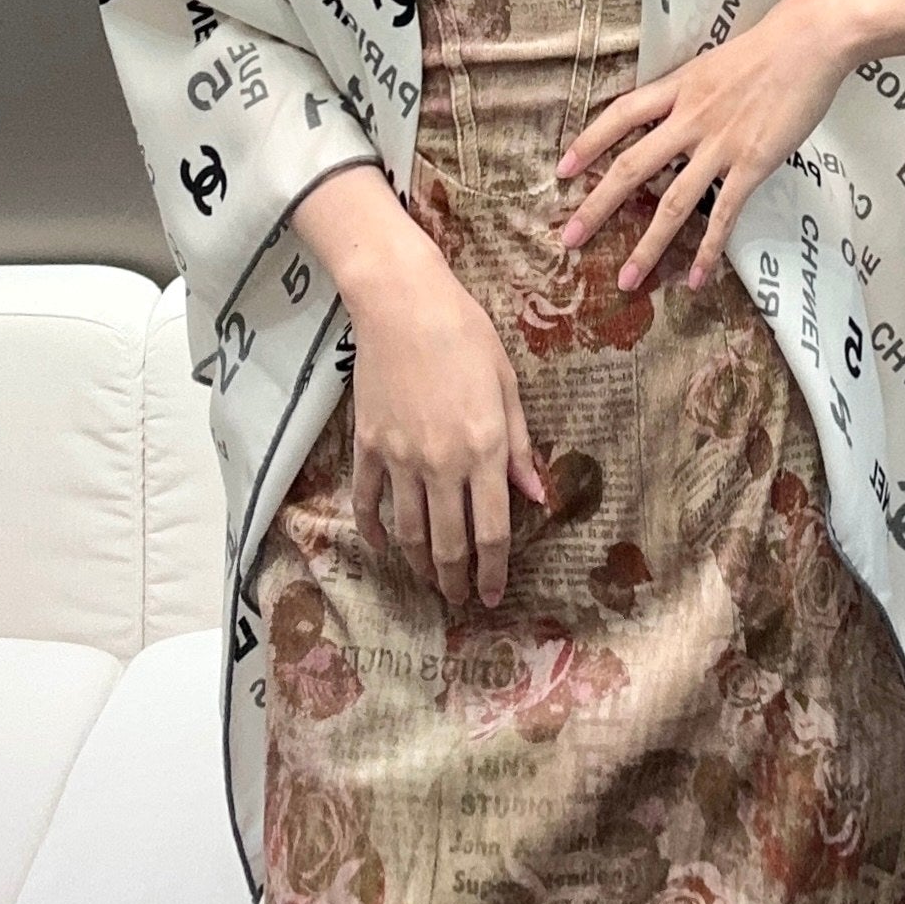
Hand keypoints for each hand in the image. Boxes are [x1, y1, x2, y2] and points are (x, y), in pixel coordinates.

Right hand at [344, 241, 549, 609]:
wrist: (402, 302)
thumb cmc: (465, 335)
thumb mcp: (507, 386)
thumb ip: (520, 446)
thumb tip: (536, 496)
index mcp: (485, 449)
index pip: (493, 531)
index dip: (495, 571)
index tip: (494, 596)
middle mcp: (442, 463)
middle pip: (448, 543)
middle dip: (457, 580)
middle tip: (461, 600)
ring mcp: (399, 457)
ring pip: (408, 531)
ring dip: (419, 565)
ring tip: (429, 583)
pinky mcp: (368, 444)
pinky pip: (368, 501)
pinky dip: (373, 531)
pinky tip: (382, 548)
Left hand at [553, 0, 856, 289]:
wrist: (810, 40)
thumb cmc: (769, 48)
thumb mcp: (713, 64)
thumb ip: (690, 91)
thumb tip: (672, 113)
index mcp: (678, 88)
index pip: (620, 116)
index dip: (588, 143)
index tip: (563, 170)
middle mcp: (690, 118)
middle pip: (632, 167)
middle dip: (596, 207)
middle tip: (569, 238)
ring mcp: (720, 144)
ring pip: (673, 203)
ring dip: (648, 246)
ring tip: (628, 279)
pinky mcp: (752, 163)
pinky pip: (724, 215)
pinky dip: (707, 250)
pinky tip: (695, 278)